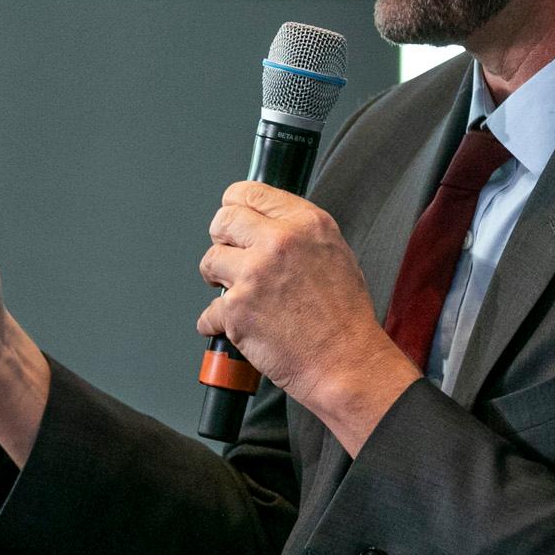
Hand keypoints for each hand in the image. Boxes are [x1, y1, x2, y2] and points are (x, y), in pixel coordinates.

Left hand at [197, 182, 418, 451]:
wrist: (346, 362)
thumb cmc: (345, 318)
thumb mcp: (334, 253)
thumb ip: (298, 233)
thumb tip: (265, 226)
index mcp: (306, 223)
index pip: (250, 192)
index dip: (234, 205)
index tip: (231, 217)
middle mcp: (279, 242)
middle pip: (222, 220)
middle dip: (221, 239)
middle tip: (230, 257)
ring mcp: (254, 274)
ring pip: (209, 261)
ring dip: (217, 280)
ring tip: (239, 295)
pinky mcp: (237, 309)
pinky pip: (208, 311)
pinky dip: (217, 323)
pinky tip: (239, 327)